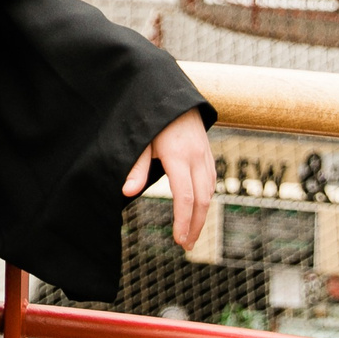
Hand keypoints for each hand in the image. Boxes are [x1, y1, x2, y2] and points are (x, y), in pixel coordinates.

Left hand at [123, 107, 213, 252]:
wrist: (170, 92)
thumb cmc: (150, 116)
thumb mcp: (139, 138)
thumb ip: (135, 166)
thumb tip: (127, 192)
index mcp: (178, 155)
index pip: (185, 196)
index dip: (182, 220)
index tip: (178, 240)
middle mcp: (196, 156)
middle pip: (202, 199)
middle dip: (195, 225)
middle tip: (185, 245)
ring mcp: (205, 154)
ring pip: (209, 191)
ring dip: (202, 215)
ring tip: (190, 234)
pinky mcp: (207, 151)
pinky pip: (211, 180)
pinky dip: (205, 198)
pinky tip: (197, 209)